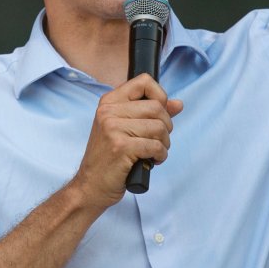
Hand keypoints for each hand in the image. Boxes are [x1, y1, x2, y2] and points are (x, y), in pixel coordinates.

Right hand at [72, 74, 183, 208]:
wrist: (90, 186)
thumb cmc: (109, 158)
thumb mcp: (126, 129)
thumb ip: (150, 113)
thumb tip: (178, 103)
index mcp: (109, 102)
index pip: (144, 81)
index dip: (160, 96)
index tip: (159, 114)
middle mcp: (108, 111)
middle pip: (157, 107)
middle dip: (166, 126)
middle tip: (158, 140)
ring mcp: (113, 128)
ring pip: (159, 127)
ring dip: (164, 144)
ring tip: (154, 152)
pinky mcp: (120, 147)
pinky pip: (155, 146)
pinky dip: (160, 156)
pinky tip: (152, 161)